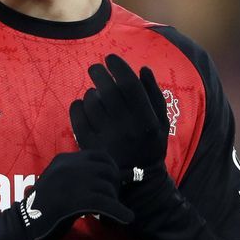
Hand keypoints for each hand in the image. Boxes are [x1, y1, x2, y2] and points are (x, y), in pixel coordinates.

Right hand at [12, 150, 133, 239]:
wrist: (21, 225)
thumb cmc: (42, 209)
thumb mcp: (60, 184)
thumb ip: (81, 178)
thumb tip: (118, 177)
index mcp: (64, 160)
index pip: (100, 156)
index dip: (112, 170)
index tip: (114, 184)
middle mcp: (68, 166)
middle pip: (107, 170)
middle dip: (115, 186)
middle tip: (112, 201)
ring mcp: (70, 181)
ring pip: (106, 188)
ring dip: (114, 202)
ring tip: (114, 214)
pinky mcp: (73, 200)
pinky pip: (105, 203)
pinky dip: (119, 211)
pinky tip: (126, 218)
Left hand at [69, 54, 168, 180]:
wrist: (138, 181)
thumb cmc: (150, 145)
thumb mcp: (162, 122)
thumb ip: (155, 94)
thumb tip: (143, 69)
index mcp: (147, 120)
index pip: (130, 85)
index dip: (119, 67)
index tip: (111, 58)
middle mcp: (126, 128)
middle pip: (108, 89)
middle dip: (99, 72)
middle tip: (95, 68)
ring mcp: (107, 138)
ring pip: (92, 102)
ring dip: (90, 91)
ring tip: (94, 93)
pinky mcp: (90, 146)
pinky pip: (77, 117)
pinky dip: (77, 106)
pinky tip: (82, 105)